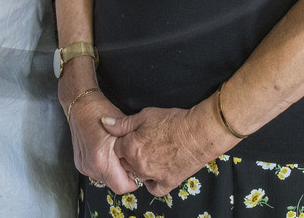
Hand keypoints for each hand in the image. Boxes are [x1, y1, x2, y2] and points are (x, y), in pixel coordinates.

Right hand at [68, 91, 139, 194]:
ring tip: (118, 156)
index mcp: (101, 158)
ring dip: (114, 173)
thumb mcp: (125, 128)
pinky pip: (97, 174)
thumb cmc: (102, 112)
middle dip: (124, 176)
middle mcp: (90, 165)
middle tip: (130, 162)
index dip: (133, 181)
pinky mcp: (80, 164)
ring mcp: (83, 166)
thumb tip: (144, 164)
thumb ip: (134, 150)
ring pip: (106, 180)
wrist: (81, 105)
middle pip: (114, 185)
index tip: (138, 172)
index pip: (122, 186)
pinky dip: (105, 168)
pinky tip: (108, 155)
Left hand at [106, 105, 220, 196]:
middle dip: (128, 156)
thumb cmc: (173, 121)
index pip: (115, 149)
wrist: (198, 133)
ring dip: (138, 168)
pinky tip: (154, 172)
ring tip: (149, 155)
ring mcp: (152, 175)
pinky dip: (152, 182)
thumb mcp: (146, 115)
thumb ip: (123, 123)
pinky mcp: (167, 182)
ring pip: (137, 176)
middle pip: (124, 164)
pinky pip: (153, 188)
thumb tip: (104, 123)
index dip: (121, 142)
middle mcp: (138, 164)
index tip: (129, 138)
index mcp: (130, 147)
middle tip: (140, 146)